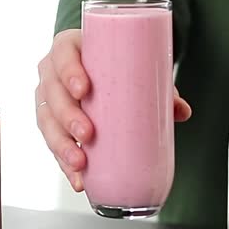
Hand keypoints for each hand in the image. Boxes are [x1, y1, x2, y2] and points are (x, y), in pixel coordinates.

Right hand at [35, 29, 191, 192]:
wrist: (101, 69)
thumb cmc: (114, 63)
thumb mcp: (134, 68)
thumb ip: (159, 87)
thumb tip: (181, 111)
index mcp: (68, 48)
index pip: (62, 54)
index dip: (68, 71)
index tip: (83, 90)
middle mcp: (52, 73)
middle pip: (53, 93)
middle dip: (67, 116)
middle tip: (88, 134)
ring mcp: (49, 99)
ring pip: (47, 122)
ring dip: (62, 145)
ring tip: (80, 163)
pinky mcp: (52, 124)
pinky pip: (53, 144)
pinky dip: (64, 163)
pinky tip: (78, 180)